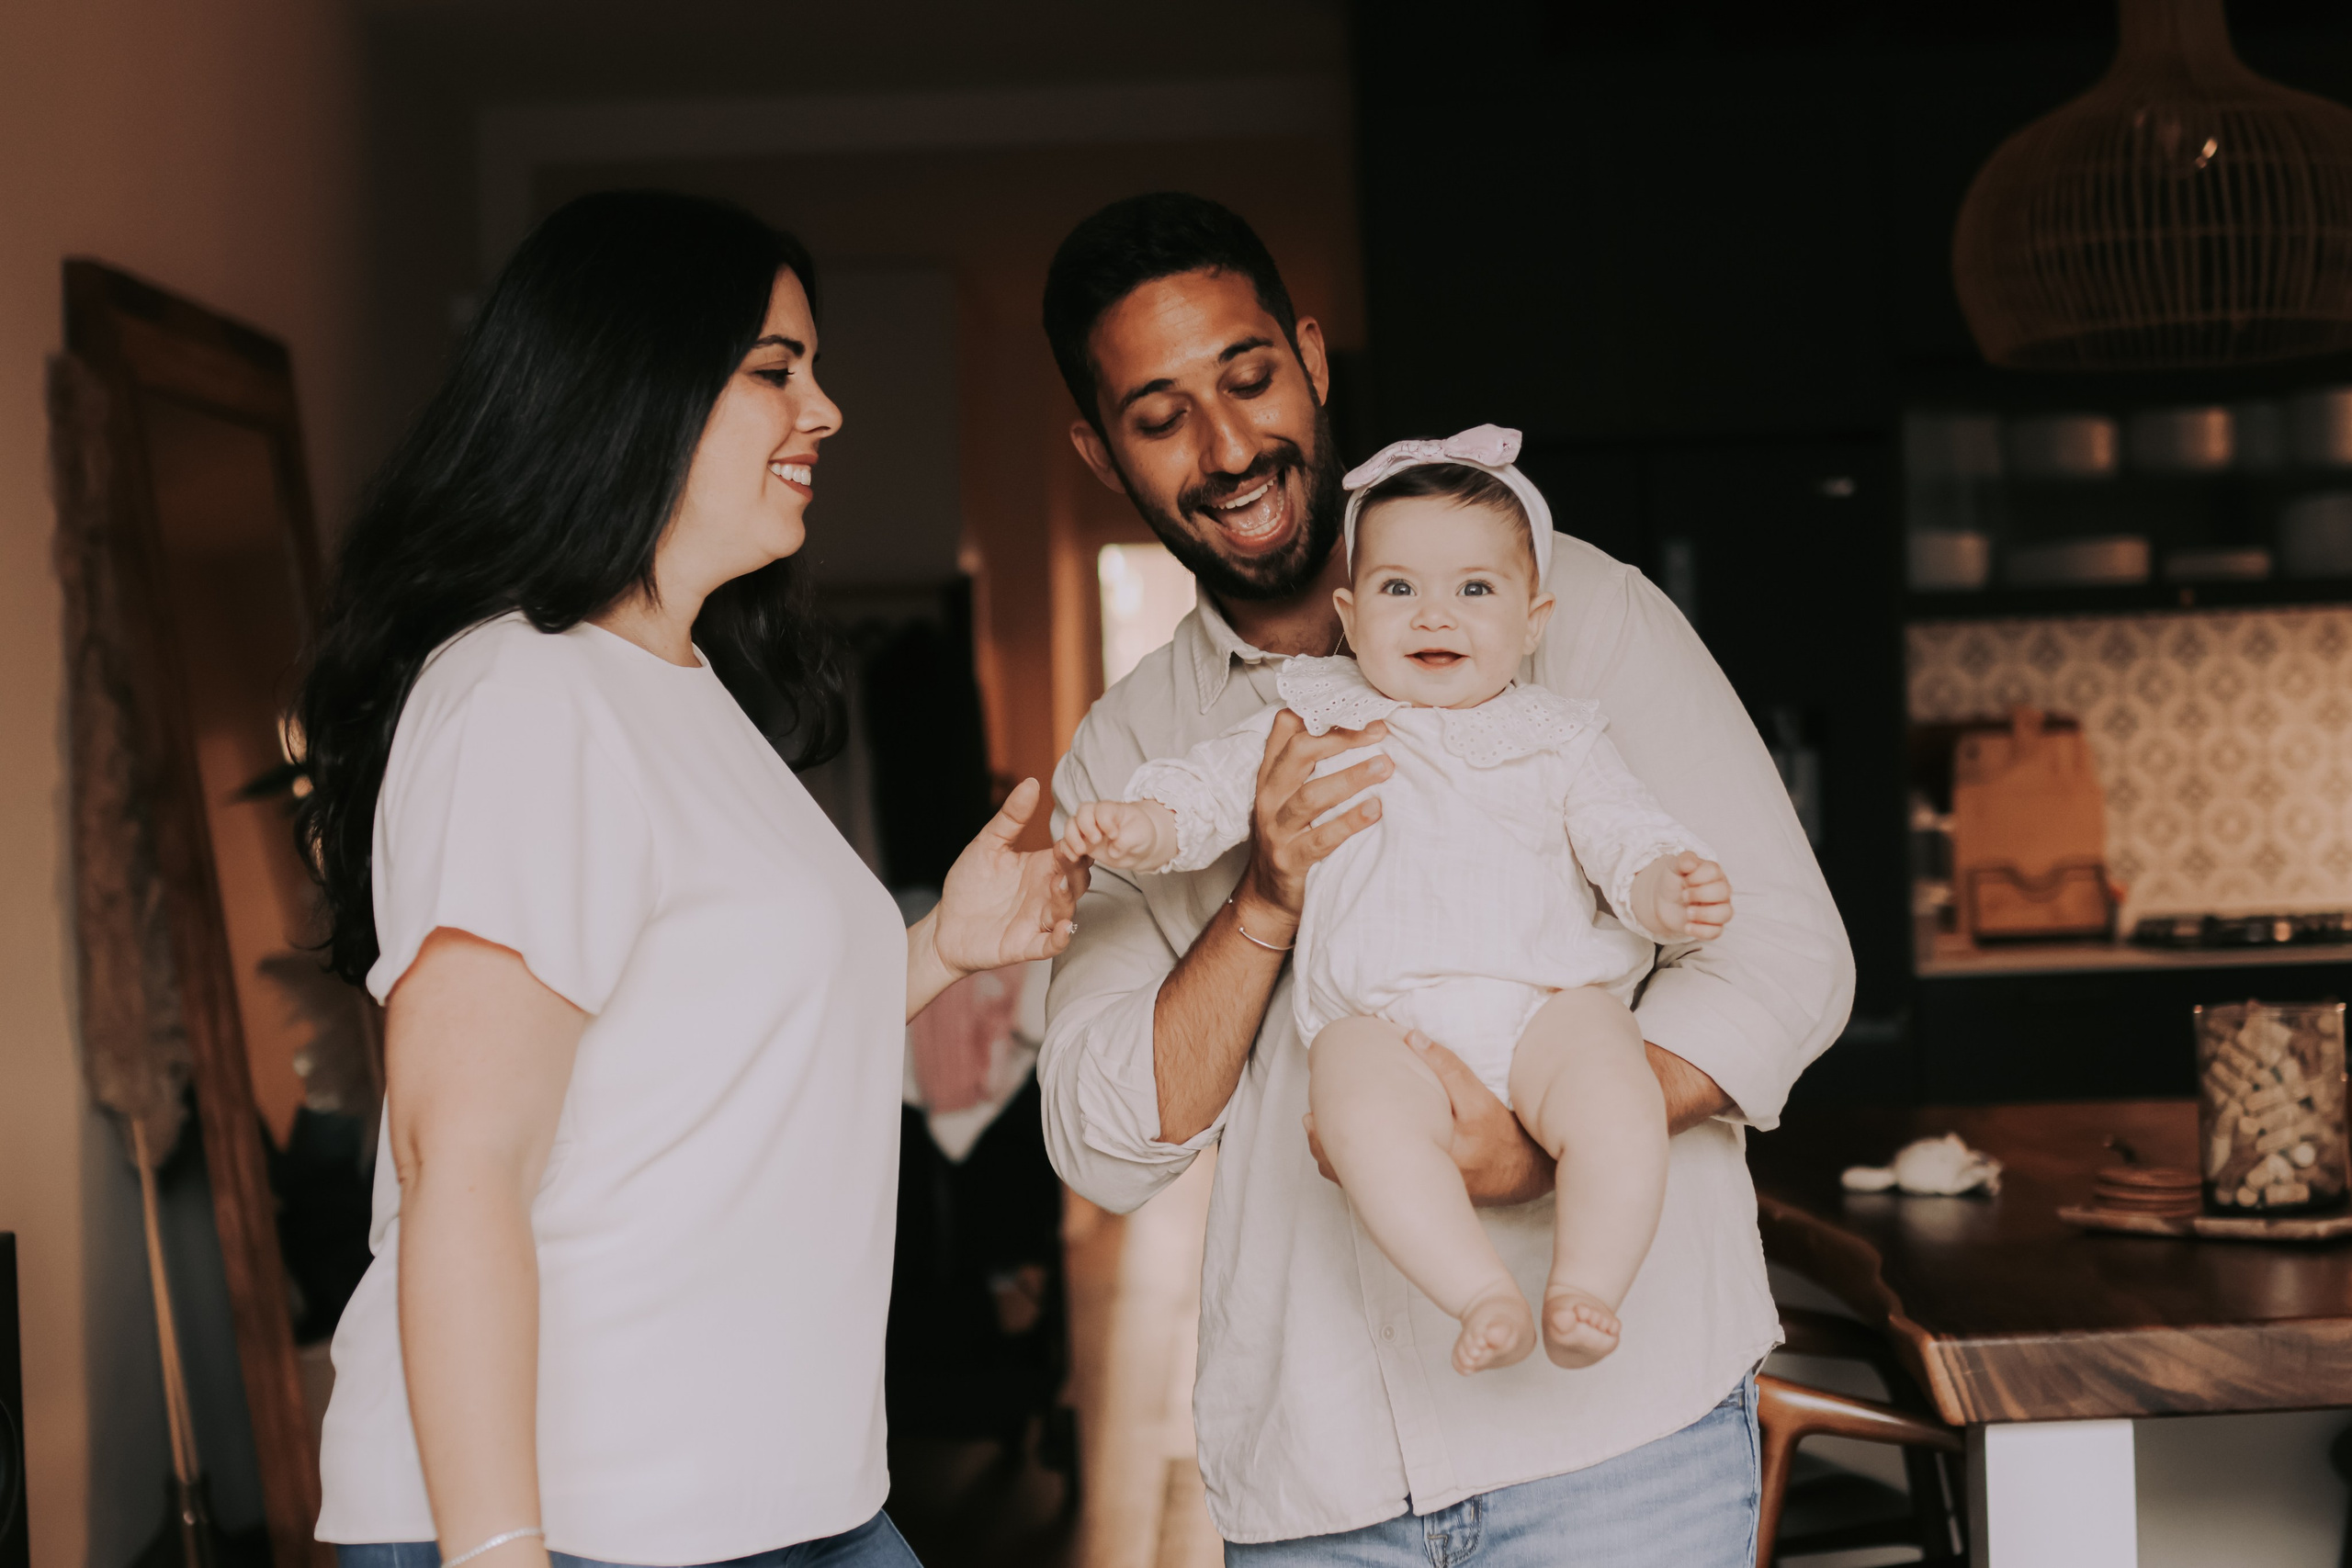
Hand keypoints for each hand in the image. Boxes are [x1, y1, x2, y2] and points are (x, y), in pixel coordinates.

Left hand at [931, 778, 1089, 974]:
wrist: (944, 925)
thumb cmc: (969, 884)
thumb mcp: (988, 845)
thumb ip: (1011, 818)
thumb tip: (1031, 782)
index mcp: (1041, 867)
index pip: (1071, 852)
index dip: (1077, 843)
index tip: (1078, 830)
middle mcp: (1045, 893)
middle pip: (1076, 881)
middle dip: (1077, 869)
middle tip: (1071, 856)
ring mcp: (1038, 920)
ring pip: (1066, 910)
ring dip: (1067, 899)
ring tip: (1060, 886)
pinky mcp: (1026, 944)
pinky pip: (1050, 944)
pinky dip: (1060, 938)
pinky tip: (1062, 928)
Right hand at [1061, 799, 1176, 871]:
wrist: (1137, 847)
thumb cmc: (1139, 834)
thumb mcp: (1141, 835)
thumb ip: (1127, 840)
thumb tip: (1112, 851)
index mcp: (1112, 809)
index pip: (1102, 809)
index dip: (1105, 821)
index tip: (1115, 834)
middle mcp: (1097, 816)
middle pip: (1082, 812)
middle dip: (1086, 826)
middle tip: (1096, 841)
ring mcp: (1087, 829)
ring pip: (1071, 825)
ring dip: (1072, 838)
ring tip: (1081, 852)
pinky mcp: (1082, 842)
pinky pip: (1067, 842)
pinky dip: (1067, 849)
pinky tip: (1075, 858)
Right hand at [1233, 710, 1391, 943]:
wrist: (1267, 896)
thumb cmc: (1288, 837)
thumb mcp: (1287, 795)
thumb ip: (1304, 762)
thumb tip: (1339, 722)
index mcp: (1270, 776)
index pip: (1287, 732)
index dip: (1323, 716)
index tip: (1360, 708)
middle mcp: (1269, 798)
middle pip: (1300, 755)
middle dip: (1341, 739)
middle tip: (1380, 732)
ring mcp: (1277, 830)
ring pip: (1311, 796)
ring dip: (1351, 778)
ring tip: (1385, 767)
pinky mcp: (1290, 860)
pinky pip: (1321, 838)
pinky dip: (1349, 822)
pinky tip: (1375, 810)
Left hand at [1303, 1030, 1553, 1206]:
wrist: (1521, 1175)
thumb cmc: (1502, 1136)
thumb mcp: (1481, 1100)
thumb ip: (1449, 1069)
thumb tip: (1411, 1038)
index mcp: (1434, 1156)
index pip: (1379, 1149)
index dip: (1342, 1134)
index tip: (1320, 1112)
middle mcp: (1420, 1181)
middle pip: (1361, 1172)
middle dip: (1331, 1148)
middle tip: (1309, 1122)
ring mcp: (1416, 1192)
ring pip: (1364, 1183)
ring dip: (1339, 1159)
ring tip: (1314, 1131)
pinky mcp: (1416, 1194)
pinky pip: (1375, 1186)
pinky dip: (1355, 1167)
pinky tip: (1339, 1150)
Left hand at [1633, 851, 1732, 940]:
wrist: (1663, 901)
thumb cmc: (1674, 881)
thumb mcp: (1674, 867)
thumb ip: (1684, 860)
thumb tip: (1691, 862)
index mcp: (1713, 873)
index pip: (1714, 871)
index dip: (1697, 876)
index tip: (1684, 880)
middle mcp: (1721, 891)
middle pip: (1724, 891)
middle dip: (1700, 894)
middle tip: (1684, 895)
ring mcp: (1719, 909)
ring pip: (1726, 913)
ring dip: (1704, 914)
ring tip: (1687, 913)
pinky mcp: (1712, 926)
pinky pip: (1716, 932)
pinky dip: (1701, 931)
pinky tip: (1687, 926)